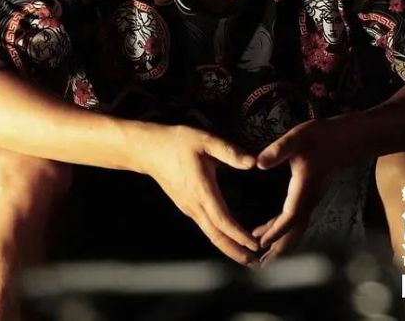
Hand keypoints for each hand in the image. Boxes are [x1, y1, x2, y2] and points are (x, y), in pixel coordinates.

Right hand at [138, 124, 261, 266]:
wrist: (148, 150)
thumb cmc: (177, 143)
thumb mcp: (205, 140)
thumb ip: (230, 152)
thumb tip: (253, 162)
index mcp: (202, 190)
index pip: (223, 220)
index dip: (239, 235)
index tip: (255, 245)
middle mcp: (194, 205)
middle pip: (216, 236)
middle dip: (236, 251)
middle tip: (255, 263)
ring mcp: (188, 208)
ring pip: (210, 233)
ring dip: (228, 247)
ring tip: (246, 256)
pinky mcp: (186, 206)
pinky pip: (205, 226)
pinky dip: (220, 236)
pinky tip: (229, 238)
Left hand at [253, 118, 347, 263]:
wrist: (348, 138)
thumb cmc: (323, 137)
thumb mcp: (297, 138)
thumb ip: (278, 150)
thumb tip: (258, 163)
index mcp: (304, 189)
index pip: (289, 216)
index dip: (275, 231)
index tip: (260, 244)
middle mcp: (308, 200)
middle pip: (293, 232)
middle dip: (277, 250)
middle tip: (259, 266)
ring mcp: (310, 200)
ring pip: (294, 229)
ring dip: (278, 243)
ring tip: (259, 256)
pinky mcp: (309, 197)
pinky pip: (294, 220)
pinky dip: (281, 230)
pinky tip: (266, 230)